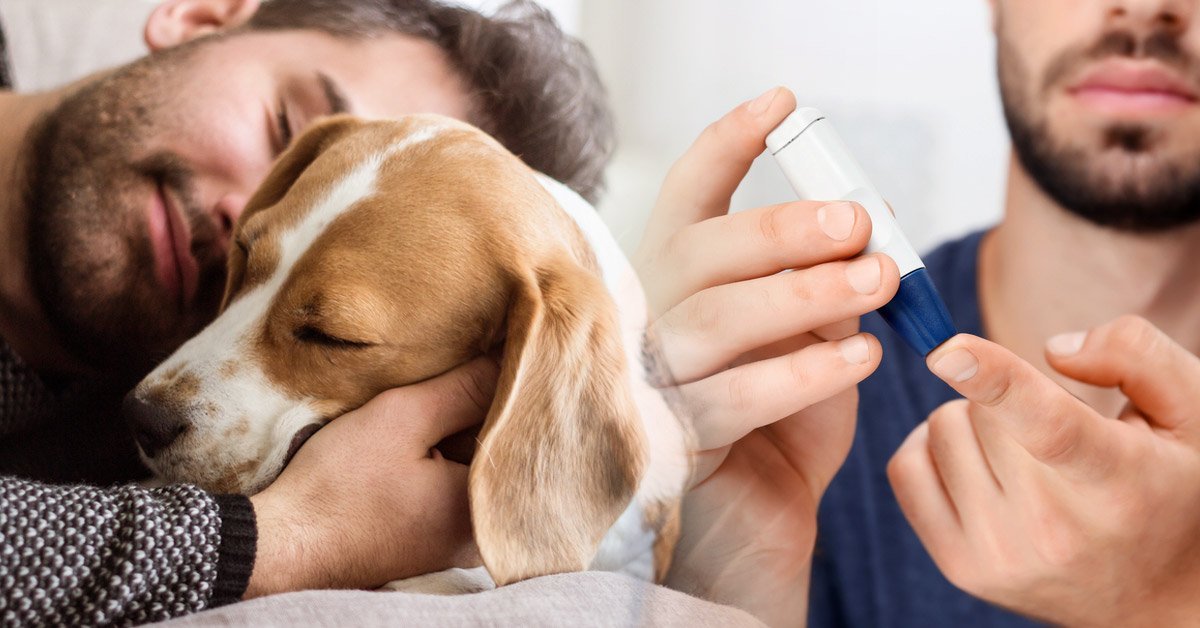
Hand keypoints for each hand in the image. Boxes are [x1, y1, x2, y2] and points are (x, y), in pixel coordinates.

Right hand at [245, 358, 497, 595]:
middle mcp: (483, 534)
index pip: (521, 433)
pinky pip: (455, 486)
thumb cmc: (338, 487)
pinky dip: (446, 457)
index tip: (501, 353)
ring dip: (462, 433)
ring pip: (476, 467)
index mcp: (487, 509)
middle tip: (470, 368)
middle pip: (501, 452)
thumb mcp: (403, 419)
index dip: (512, 389)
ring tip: (442, 396)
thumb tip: (516, 357)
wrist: (283, 545)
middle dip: (487, 411)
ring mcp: (458, 542)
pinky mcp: (432, 540)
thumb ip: (465, 388)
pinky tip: (424, 432)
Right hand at [639, 87, 898, 625]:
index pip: (687, 195)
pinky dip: (807, 373)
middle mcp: (652, 318)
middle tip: (859, 224)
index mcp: (680, 277)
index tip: (782, 104)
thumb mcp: (814, 336)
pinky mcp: (675, 439)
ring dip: (806, 295)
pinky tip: (860, 357)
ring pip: (718, 319)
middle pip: (700, 253)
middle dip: (783, 229)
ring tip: (878, 283)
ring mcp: (657, 380)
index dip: (728, 144)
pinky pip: (739, 397)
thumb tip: (868, 226)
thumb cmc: (786, 418)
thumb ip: (825, 285)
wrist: (760, 520)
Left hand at [888, 316, 1199, 625]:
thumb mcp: (1191, 411)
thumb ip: (1135, 355)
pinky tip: (977, 462)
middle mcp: (1054, 530)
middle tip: (1052, 431)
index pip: (1047, 427)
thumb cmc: (1174, 485)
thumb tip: (1053, 351)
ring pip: (941, 431)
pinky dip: (932, 449)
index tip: (947, 348)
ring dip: (972, 423)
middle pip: (982, 412)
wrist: (1158, 595)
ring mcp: (1000, 555)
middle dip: (1006, 397)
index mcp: (1118, 482)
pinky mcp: (960, 567)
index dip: (994, 380)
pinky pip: (906, 469)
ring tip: (1025, 454)